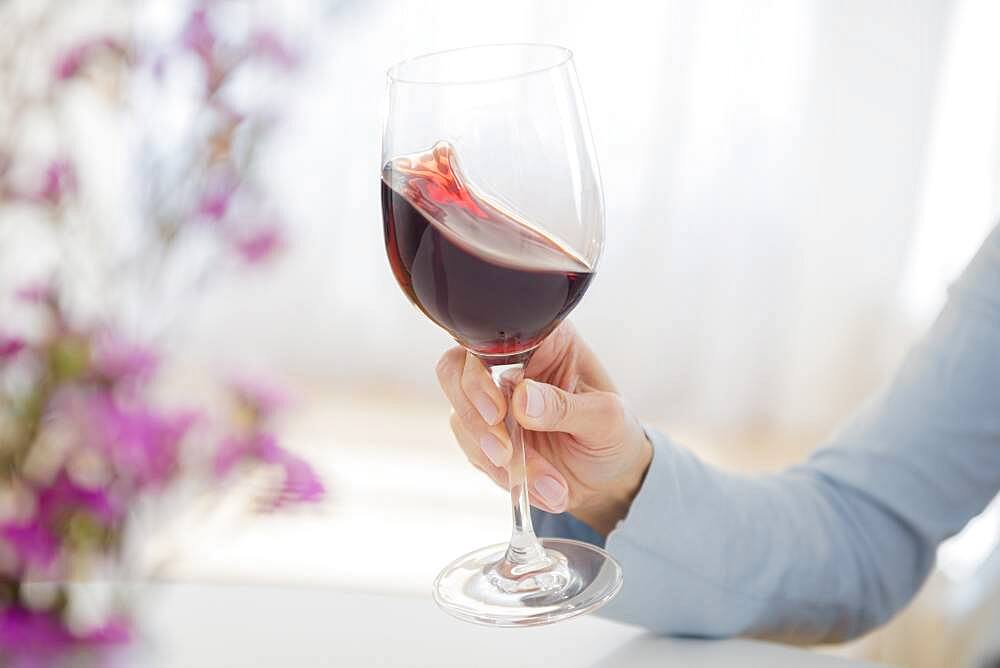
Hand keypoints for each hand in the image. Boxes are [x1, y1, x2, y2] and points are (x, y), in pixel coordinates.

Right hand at [435, 321, 651, 536]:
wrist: (611, 477)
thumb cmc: (614, 434)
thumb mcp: (605, 419)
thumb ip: (566, 407)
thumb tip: (522, 400)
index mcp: (541, 340)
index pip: (488, 337)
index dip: (479, 373)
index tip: (498, 412)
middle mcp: (509, 364)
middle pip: (455, 373)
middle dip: (477, 420)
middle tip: (506, 454)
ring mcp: (494, 400)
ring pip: (463, 420)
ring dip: (501, 461)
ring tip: (549, 484)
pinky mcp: (488, 435)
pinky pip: (474, 452)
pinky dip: (505, 477)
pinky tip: (542, 488)